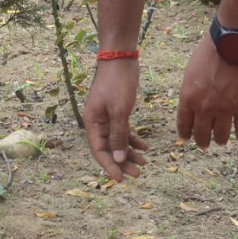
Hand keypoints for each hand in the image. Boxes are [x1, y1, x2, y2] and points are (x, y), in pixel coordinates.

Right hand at [81, 58, 148, 181]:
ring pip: (117, 141)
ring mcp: (107, 117)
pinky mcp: (117, 111)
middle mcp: (97, 122)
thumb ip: (118, 136)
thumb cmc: (117, 83)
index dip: (109, 167)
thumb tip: (118, 160)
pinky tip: (145, 146)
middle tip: (138, 175)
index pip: (99, 151)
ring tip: (145, 163)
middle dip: (123, 163)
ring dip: (130, 153)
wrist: (120, 58)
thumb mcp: (119, 112)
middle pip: (108, 149)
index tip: (121, 180)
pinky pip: (124, 131)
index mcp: (92, 122)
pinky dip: (133, 139)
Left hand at [176, 31, 237, 148]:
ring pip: (221, 136)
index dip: (185, 133)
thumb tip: (193, 101)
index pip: (183, 123)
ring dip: (220, 140)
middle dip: (202, 141)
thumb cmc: (212, 51)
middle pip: (201, 134)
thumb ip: (192, 89)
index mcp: (188, 96)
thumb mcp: (192, 71)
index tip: (187, 138)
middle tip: (205, 144)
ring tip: (222, 141)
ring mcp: (224, 109)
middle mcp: (204, 107)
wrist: (234, 44)